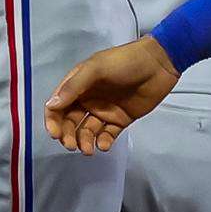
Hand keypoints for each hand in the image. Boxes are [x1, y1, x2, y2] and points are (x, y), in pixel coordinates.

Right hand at [43, 36, 179, 153]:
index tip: (55, 134)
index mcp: (79, 85)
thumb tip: (51, 105)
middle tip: (72, 146)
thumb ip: (74, 86)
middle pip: (70, 122)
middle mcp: (89, 99)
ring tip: (89, 149)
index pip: (57, 106)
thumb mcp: (96, 68)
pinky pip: (107, 135)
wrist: (159, 63)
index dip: (53, 121)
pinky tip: (104, 144)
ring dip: (84, 142)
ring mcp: (105, 110)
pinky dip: (103, 142)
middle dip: (68, 136)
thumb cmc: (125, 62)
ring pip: (87, 131)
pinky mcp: (121, 120)